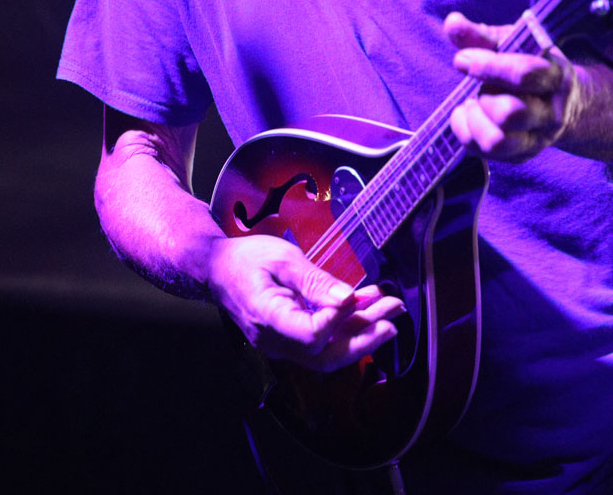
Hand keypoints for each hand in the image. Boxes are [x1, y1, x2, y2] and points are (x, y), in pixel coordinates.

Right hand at [206, 234, 405, 371]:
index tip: (357, 297)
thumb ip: (314, 281)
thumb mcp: (282, 259)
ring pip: (328, 352)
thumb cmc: (247, 258)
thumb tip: (347, 299)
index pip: (312, 336)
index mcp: (268, 319)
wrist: (218, 269)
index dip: (339, 321)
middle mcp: (275, 342)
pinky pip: (322, 342)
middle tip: (394, 314)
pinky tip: (367, 306)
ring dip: (361, 332)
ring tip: (390, 310)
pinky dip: (346, 327)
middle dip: (365, 337)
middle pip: (326, 355)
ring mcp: (282, 345)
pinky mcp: (290, 339)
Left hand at [444, 11, 579, 160]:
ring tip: (472, 103)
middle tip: (479, 86)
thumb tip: (452, 23)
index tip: (463, 59)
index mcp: (555, 76)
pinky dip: (466, 133)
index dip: (487, 66)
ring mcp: (538, 138)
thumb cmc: (531, 64)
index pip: (523, 74)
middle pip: (510, 113)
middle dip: (484, 96)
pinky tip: (468, 115)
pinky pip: (486, 154)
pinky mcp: (522, 155)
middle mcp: (551, 113)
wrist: (564, 102)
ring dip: (474, 120)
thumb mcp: (514, 44)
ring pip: (498, 141)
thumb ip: (482, 36)